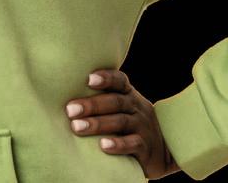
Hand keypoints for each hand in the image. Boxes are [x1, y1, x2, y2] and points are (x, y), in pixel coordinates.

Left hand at [64, 69, 181, 179]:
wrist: (166, 149)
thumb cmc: (131, 122)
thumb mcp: (122, 106)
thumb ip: (101, 97)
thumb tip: (60, 91)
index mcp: (128, 94)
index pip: (119, 80)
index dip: (106, 78)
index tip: (88, 79)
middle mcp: (136, 107)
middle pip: (114, 101)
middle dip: (91, 104)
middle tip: (69, 110)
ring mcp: (143, 126)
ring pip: (120, 121)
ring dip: (97, 124)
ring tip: (76, 127)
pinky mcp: (147, 148)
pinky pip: (133, 144)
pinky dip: (118, 144)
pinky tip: (103, 146)